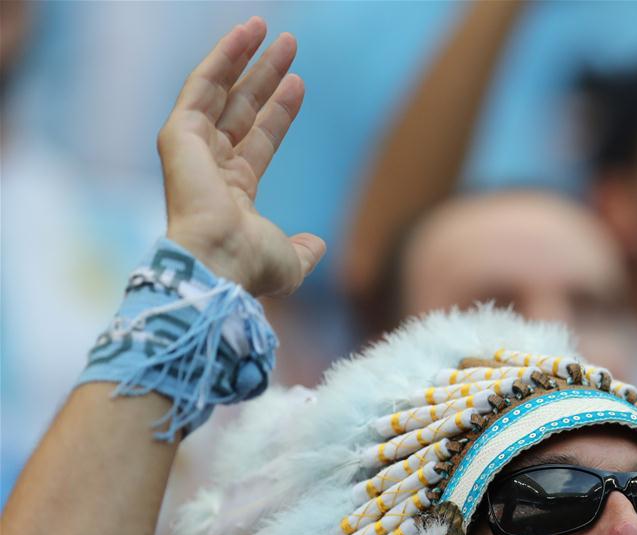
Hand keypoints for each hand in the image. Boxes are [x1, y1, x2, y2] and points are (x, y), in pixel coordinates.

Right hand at [158, 18, 324, 297]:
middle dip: (265, 78)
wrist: (220, 262)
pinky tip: (245, 32)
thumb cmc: (252, 266)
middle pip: (242, 111)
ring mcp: (192, 149)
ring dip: (245, 58)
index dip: (278, 114)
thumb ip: (304, 252)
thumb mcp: (290, 262)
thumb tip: (318, 247)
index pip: (259, 142)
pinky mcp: (179, 133)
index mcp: (232, 194)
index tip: (299, 85)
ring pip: (222, 92)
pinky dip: (223, 57)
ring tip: (269, 27)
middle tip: (289, 47)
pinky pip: (203, 84)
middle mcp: (210, 169)